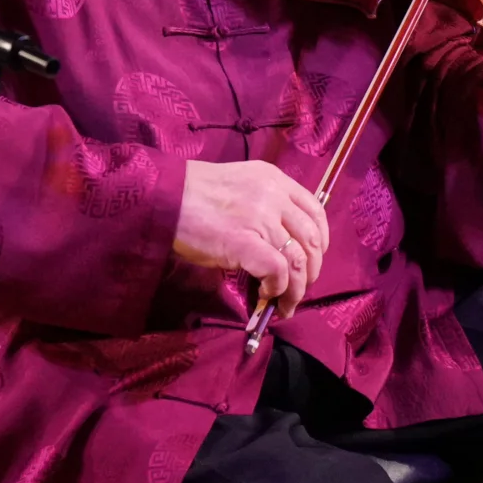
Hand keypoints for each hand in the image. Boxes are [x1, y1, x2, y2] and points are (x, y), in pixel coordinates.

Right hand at [172, 159, 330, 317]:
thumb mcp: (238, 185)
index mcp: (273, 179)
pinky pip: (277, 272)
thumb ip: (263, 204)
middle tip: (300, 287)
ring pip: (298, 260)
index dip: (320, 240)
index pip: (315, 210)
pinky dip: (278, 289)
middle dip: (311, 270)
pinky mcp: (244, 242)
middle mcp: (273, 196)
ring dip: (296, 289)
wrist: (162, 197)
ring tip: (287, 303)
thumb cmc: (191, 193)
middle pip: (311, 239)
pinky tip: (267, 296)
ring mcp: (261, 219)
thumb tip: (278, 242)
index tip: (313, 258)